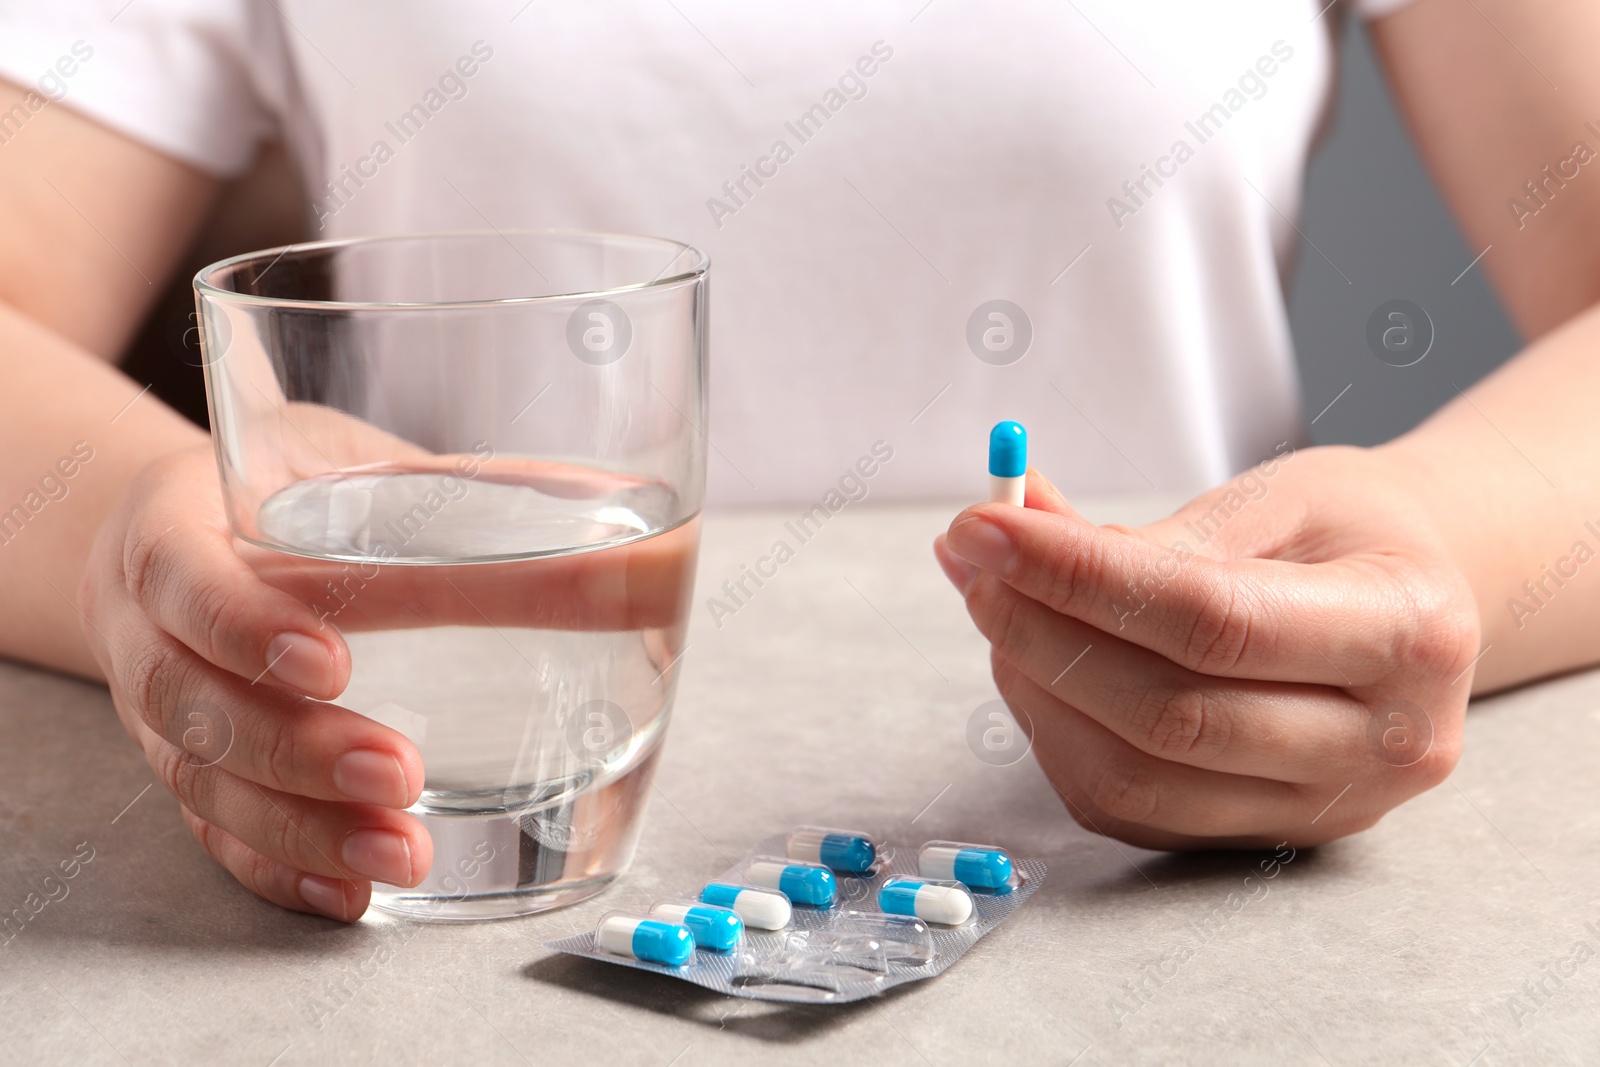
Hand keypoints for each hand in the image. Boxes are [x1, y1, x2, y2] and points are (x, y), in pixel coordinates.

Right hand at [76, 445, 430, 919]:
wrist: (185, 531)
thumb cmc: (290, 487)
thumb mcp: (356, 464)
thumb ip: (473, 494)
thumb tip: (641, 542)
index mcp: (170, 528)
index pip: (184, 577)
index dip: (245, 624)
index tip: (331, 664)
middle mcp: (146, 628)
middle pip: (190, 703)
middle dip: (296, 750)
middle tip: (398, 774)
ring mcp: (158, 711)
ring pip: (204, 784)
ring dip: (302, 828)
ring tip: (402, 854)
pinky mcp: (189, 770)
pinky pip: (218, 834)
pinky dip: (282, 869)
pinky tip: (350, 896)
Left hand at [934, 444, 1481, 848]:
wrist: (1420, 599)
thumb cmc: (1348, 532)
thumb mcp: (1273, 499)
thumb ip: (1148, 535)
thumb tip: (1001, 533)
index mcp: (1410, 631)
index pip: (1211, 620)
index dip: (1079, 576)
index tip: (984, 528)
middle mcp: (1387, 742)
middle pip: (1171, 715)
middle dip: (1042, 633)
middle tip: (974, 564)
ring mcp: (1331, 807)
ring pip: (1139, 779)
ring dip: (1037, 690)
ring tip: (1000, 607)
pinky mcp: (1270, 838)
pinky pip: (1131, 810)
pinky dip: (1060, 738)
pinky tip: (1038, 668)